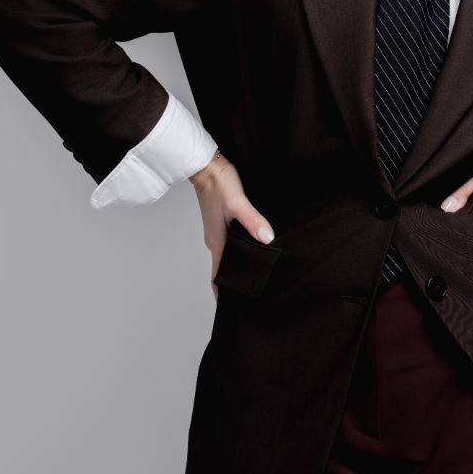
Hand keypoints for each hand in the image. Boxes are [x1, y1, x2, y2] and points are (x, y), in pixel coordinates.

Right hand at [189, 151, 275, 296]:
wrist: (205, 164)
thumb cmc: (218, 183)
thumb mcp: (237, 202)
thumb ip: (252, 220)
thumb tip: (267, 239)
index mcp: (217, 242)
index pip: (219, 277)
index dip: (224, 294)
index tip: (234, 309)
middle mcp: (215, 241)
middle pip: (223, 269)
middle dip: (234, 284)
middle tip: (251, 296)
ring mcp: (216, 232)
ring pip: (227, 257)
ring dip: (237, 268)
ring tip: (254, 277)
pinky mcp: (220, 222)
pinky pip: (229, 244)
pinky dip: (238, 253)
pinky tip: (251, 250)